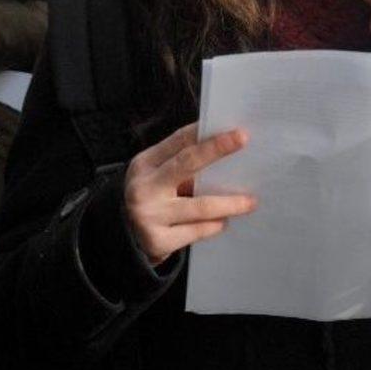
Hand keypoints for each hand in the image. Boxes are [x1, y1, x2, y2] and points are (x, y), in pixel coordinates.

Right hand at [125, 122, 256, 265]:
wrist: (120, 239)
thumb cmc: (149, 199)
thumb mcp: (155, 177)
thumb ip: (181, 165)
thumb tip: (224, 151)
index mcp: (144, 164)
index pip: (178, 141)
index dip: (206, 134)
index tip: (234, 129)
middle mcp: (144, 187)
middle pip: (187, 163)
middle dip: (217, 149)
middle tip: (242, 139)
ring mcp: (149, 215)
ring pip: (200, 206)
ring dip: (230, 203)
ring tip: (250, 201)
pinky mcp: (157, 241)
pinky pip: (195, 231)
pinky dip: (213, 226)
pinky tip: (223, 222)